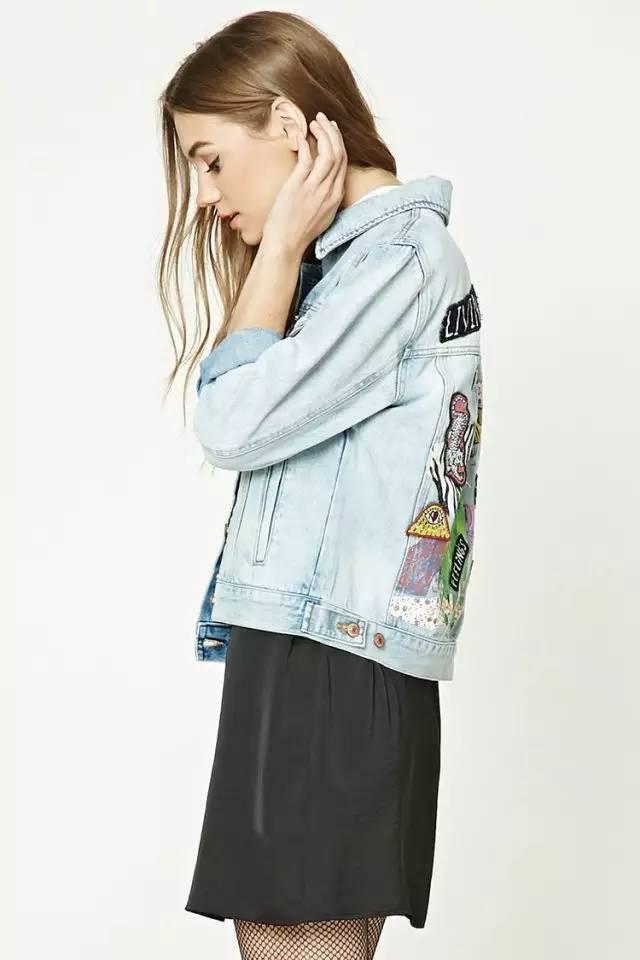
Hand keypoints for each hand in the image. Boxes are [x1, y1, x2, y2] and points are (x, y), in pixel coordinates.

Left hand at [261, 112, 347, 258]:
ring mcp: (315, 188)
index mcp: (336, 197)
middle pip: (339, 153)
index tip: (331, 132)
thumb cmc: (298, 233)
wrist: (286, 245)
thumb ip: (325, 198)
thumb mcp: (321, 216)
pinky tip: (301, 135)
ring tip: (313, 123)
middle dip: (332, 133)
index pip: (344, 163)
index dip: (339, 143)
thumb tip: (323, 184)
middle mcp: (329, 191)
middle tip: (322, 120)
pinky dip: (306, 143)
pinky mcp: (299, 186)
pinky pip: (307, 158)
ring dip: (322, 133)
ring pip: (328, 152)